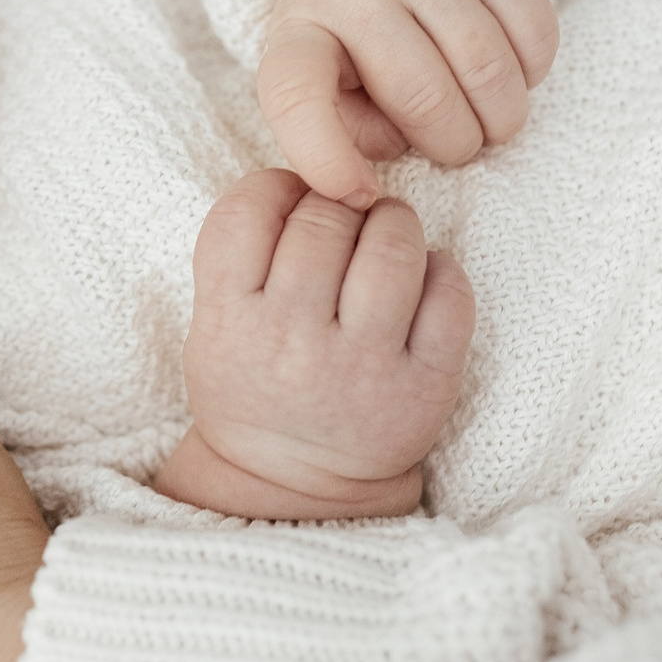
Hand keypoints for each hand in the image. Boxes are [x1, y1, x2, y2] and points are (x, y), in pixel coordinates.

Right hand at [152, 169, 474, 520]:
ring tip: (386, 238)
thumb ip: (239, 255)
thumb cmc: (253, 386)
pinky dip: (442, 270)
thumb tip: (306, 174)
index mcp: (228, 324)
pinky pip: (450, 293)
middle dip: (340, 204)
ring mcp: (362, 368)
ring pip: (391, 245)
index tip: (290, 201)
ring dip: (394, 224)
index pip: (248, 210)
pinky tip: (422, 281)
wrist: (293, 487)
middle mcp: (292, 344)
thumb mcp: (210, 327)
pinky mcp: (424, 387)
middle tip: (345, 222)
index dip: (276, 187)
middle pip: (324, 217)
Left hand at [258, 0, 558, 209]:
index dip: (326, 158)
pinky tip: (512, 75)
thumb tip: (378, 169)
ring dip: (500, 118)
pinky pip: (534, 30)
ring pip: (486, 67)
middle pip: (424, 97)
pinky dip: (533, 72)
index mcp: (300, 28)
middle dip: (454, 145)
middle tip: (456, 148)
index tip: (361, 195)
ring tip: (489, 123)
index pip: (296, 95)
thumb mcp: (318, 80)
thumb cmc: (346, 32)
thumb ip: (337, 132)